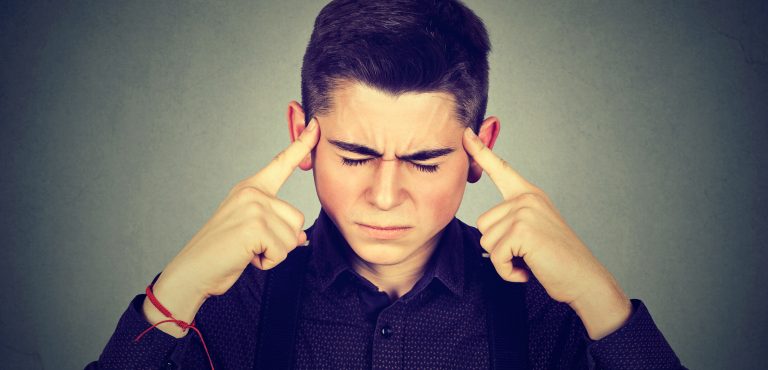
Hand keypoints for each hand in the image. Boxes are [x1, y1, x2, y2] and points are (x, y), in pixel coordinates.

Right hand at [143, 118, 319, 335]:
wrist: (193, 271)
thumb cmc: (222, 253)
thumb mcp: (253, 233)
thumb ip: (277, 227)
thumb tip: (301, 238)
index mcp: (250, 188)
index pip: (281, 163)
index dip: (301, 145)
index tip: (316, 125)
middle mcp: (252, 192)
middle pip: (297, 219)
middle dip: (281, 241)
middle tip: (251, 245)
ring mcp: (254, 206)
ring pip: (292, 236)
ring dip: (274, 253)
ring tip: (247, 250)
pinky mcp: (255, 226)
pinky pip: (282, 250)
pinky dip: (268, 262)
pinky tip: (246, 257)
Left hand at [462, 127, 631, 338]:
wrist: (584, 280)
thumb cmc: (557, 261)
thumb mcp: (533, 232)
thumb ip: (512, 220)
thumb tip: (486, 226)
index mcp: (529, 195)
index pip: (501, 169)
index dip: (481, 151)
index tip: (465, 133)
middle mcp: (527, 198)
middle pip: (483, 224)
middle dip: (500, 248)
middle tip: (528, 254)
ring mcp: (525, 212)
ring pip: (487, 240)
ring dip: (504, 261)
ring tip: (530, 260)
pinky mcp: (522, 230)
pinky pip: (495, 256)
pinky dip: (508, 271)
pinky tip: (529, 270)